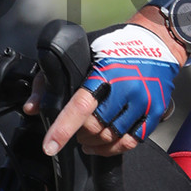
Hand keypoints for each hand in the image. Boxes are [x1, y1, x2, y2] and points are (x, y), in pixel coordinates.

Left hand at [25, 21, 182, 156]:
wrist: (156, 42)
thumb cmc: (114, 47)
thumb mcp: (81, 53)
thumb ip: (52, 80)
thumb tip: (33, 108)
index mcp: (106, 72)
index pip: (81, 106)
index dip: (63, 128)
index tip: (50, 146)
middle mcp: (128, 88)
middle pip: (95, 127)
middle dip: (78, 134)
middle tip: (73, 131)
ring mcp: (144, 102)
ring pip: (112, 138)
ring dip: (93, 143)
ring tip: (85, 139)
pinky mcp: (156, 112)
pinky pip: (132, 142)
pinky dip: (113, 148)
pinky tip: (103, 145)